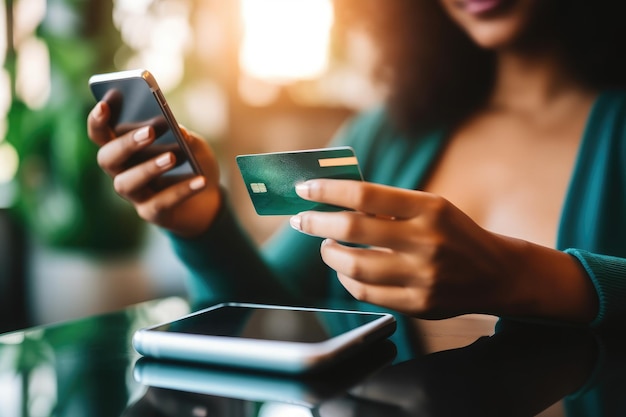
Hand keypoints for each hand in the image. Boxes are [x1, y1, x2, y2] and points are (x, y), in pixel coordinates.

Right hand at [87, 100, 220, 236]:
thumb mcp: (195, 146)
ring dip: (148, 168)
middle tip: (151, 132)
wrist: (208, 200)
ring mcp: (134, 194)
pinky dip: (181, 190)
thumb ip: (186, 136)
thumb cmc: (193, 164)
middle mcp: (121, 171)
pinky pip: (161, 202)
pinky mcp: (151, 213)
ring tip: (172, 157)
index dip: (97, 120)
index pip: (100, 134)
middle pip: (107, 157)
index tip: (105, 104)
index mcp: (124, 148)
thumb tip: (179, 131)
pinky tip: (200, 180)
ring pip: (126, 182)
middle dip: (126, 143)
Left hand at [289, 179, 531, 318]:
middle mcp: (426, 241)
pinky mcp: (419, 304)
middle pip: (353, 230)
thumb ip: (389, 206)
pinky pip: (367, 293)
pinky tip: (344, 269)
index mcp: (429, 208)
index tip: (304, 188)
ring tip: (325, 246)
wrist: (499, 274)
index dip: (328, 191)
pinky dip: (347, 280)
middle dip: (317, 223)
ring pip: (354, 266)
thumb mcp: (432, 207)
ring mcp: (423, 276)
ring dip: (330, 254)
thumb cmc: (456, 233)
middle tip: (302, 220)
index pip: (365, 196)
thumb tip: (335, 198)